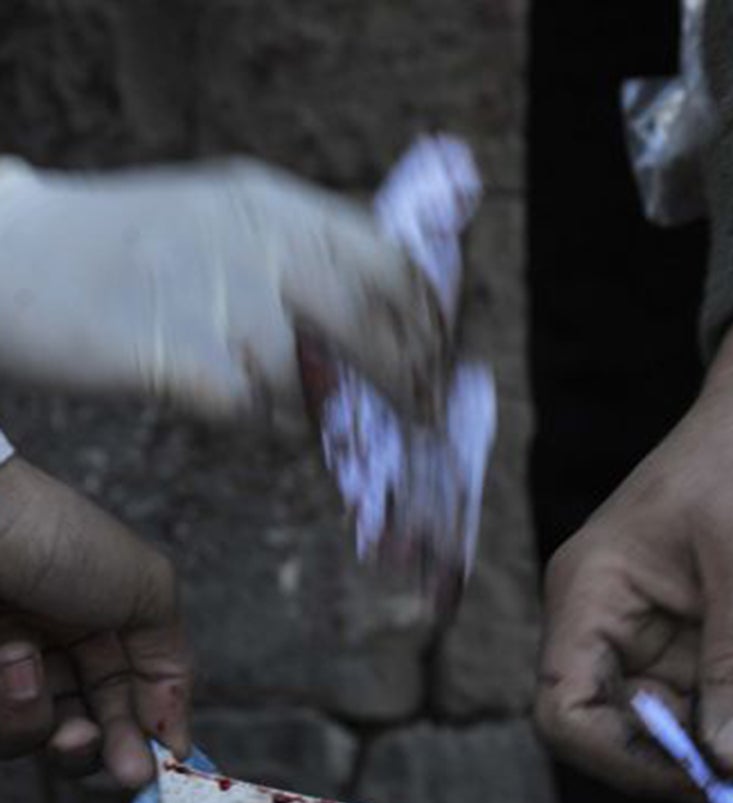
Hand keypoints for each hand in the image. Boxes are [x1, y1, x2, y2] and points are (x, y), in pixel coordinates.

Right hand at [0, 156, 448, 425]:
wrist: (7, 259)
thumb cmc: (121, 246)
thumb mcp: (219, 214)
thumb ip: (302, 248)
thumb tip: (396, 307)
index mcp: (269, 205)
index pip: (392, 263)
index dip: (428, 318)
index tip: (441, 354)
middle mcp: (259, 248)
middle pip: (378, 330)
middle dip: (410, 382)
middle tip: (424, 414)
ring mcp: (227, 307)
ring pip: (317, 384)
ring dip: (310, 402)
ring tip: (260, 386)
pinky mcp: (194, 366)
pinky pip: (261, 417)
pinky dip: (253, 419)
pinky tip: (217, 396)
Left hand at [0, 457, 192, 787]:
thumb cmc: (56, 539)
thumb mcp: (147, 589)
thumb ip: (171, 666)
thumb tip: (177, 742)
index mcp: (100, 625)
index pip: (129, 700)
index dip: (146, 737)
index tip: (159, 768)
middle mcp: (49, 649)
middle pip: (83, 732)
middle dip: (99, 749)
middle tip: (109, 760)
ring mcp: (2, 667)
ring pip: (33, 736)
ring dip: (41, 718)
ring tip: (25, 668)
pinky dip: (9, 705)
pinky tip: (8, 659)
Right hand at [536, 301, 732, 796]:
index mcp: (594, 597)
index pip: (567, 712)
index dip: (624, 759)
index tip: (706, 776)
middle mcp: (620, 630)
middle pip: (621, 740)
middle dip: (684, 771)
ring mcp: (671, 643)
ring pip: (679, 739)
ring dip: (728, 763)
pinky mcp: (721, 650)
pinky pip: (725, 717)